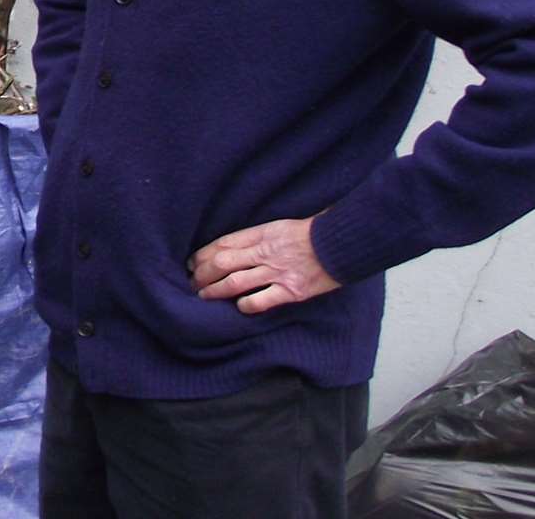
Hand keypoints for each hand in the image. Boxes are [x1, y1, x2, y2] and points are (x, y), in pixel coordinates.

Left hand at [187, 217, 339, 314]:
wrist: (342, 243)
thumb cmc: (312, 234)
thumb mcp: (279, 226)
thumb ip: (256, 237)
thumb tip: (229, 247)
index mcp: (262, 234)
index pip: (223, 244)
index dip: (202, 254)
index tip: (191, 262)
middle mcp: (265, 252)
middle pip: (222, 263)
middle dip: (201, 274)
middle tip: (191, 282)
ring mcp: (277, 272)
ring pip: (234, 282)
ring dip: (214, 290)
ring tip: (203, 296)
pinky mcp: (291, 291)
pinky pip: (260, 300)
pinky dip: (246, 305)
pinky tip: (239, 307)